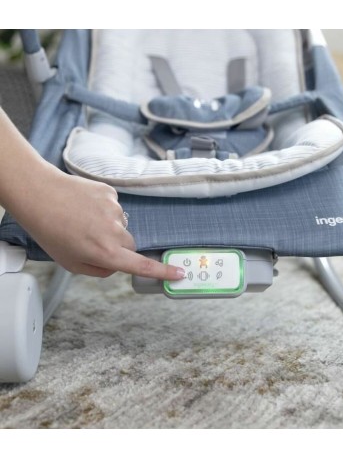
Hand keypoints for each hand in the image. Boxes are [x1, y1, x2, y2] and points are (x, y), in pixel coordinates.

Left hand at [11, 166, 184, 278]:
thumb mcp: (72, 263)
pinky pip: (114, 206)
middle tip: (92, 240)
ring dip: (108, 225)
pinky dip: (103, 209)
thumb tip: (116, 265)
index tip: (179, 273)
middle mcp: (115, 231)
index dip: (162, 271)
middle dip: (117, 245)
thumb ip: (99, 269)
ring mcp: (115, 209)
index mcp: (106, 252)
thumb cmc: (51, 231)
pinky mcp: (111, 193)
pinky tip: (84, 206)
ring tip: (82, 220)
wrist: (39, 194)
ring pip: (121, 224)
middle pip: (130, 243)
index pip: (141, 265)